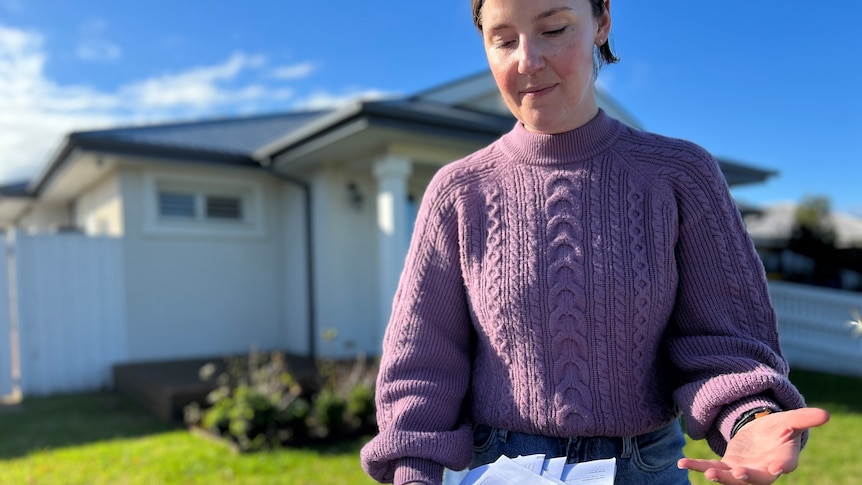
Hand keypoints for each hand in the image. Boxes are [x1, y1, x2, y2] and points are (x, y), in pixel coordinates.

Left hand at [677, 407, 828, 484]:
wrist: (761, 435)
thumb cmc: (779, 429)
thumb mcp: (790, 420)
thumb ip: (805, 418)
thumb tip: (826, 415)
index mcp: (783, 458)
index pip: (785, 463)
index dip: (781, 466)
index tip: (777, 468)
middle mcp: (763, 470)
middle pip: (757, 477)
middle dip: (747, 477)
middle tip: (739, 474)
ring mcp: (744, 471)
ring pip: (732, 477)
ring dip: (721, 476)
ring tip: (709, 474)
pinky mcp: (727, 467)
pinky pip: (710, 467)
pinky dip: (697, 465)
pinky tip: (682, 462)